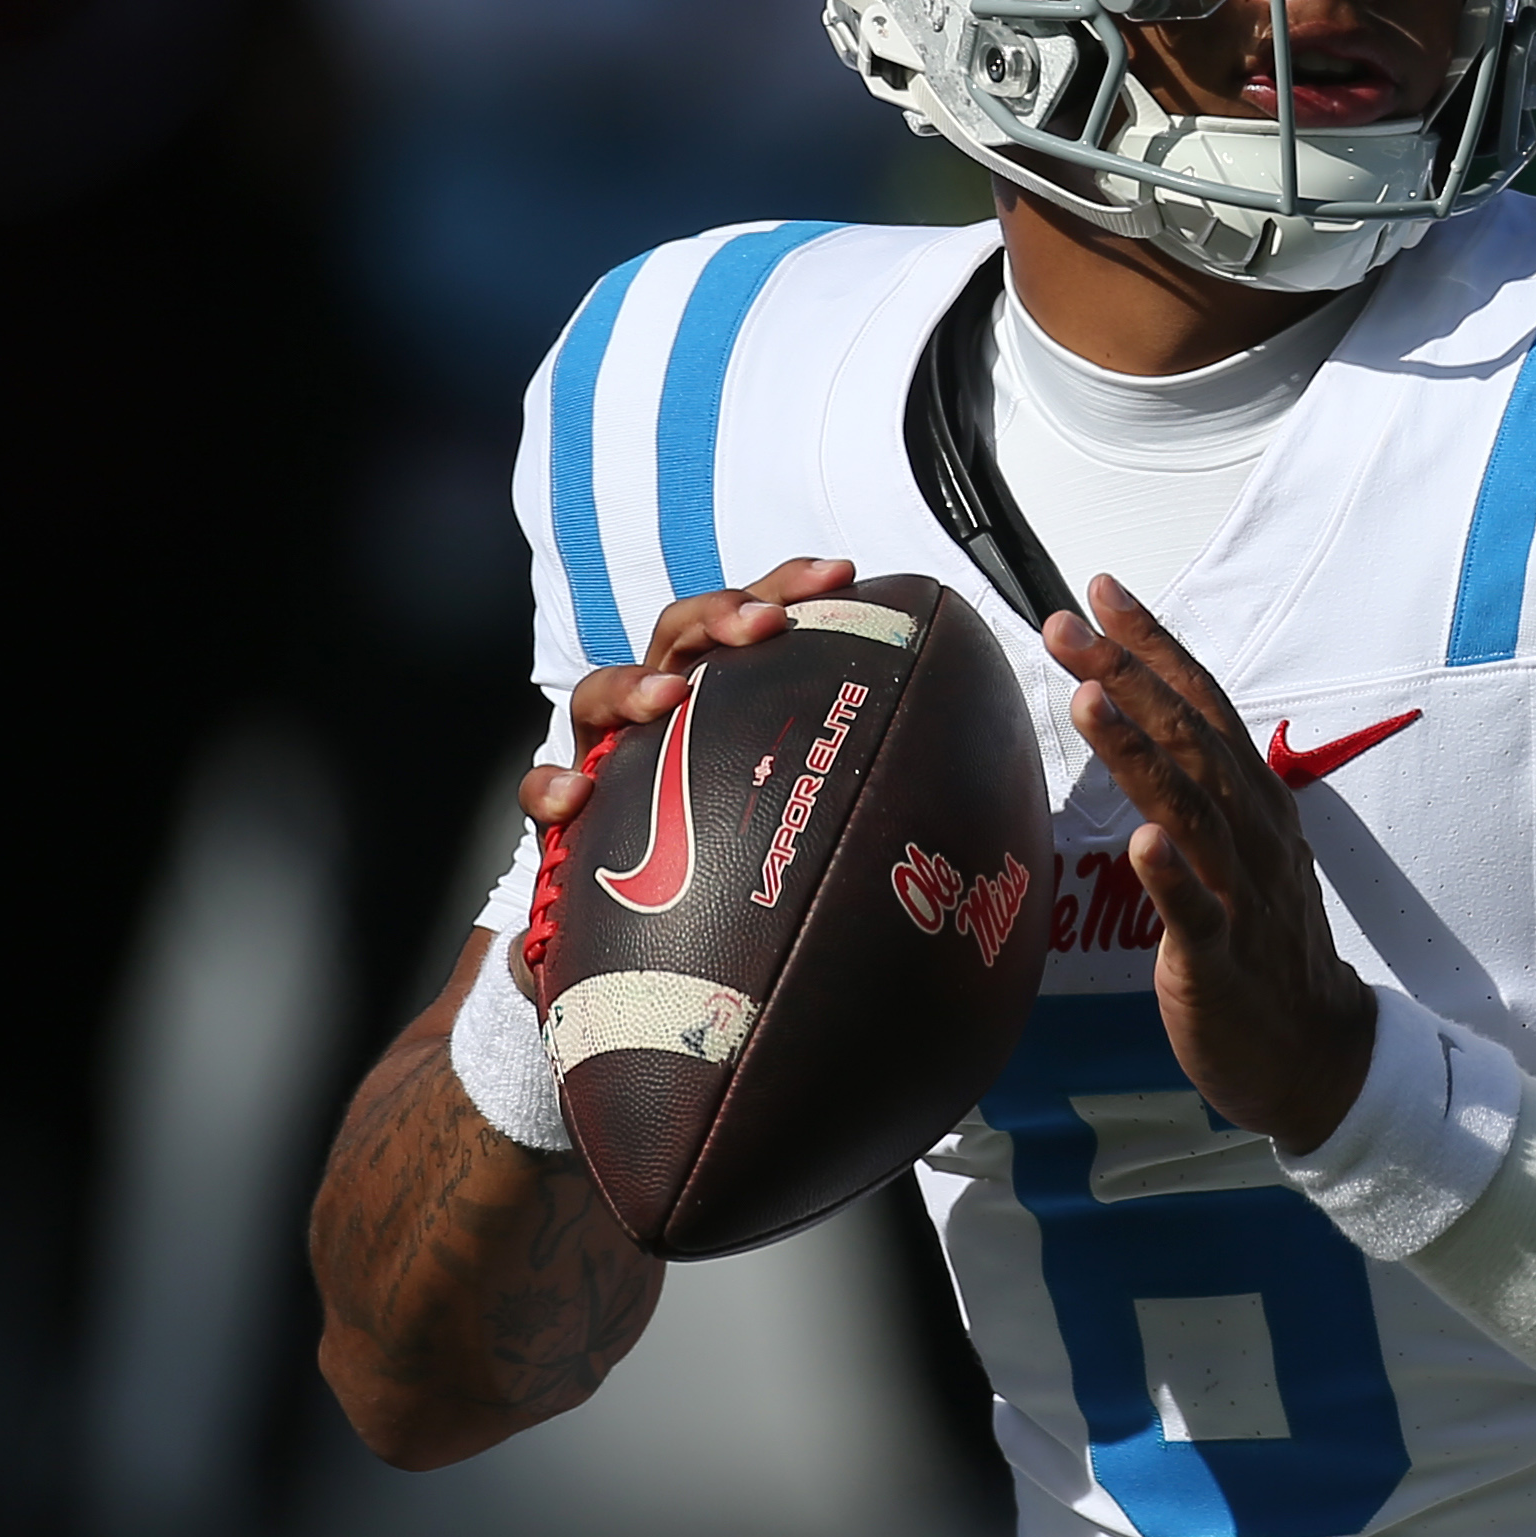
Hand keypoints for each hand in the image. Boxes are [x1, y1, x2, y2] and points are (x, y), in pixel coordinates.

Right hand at [511, 556, 860, 1002]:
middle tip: (767, 624)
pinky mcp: (566, 828)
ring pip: (596, 694)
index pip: (749, 620)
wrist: (665, 963)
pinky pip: (542, 794)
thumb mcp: (814, 826)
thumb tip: (992, 819)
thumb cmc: (751, 876)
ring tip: (670, 696)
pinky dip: (551, 787)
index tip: (843, 573)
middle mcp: (660, 719)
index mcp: (722, 700)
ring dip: (633, 684)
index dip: (788, 584)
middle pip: (675, 635)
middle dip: (719, 615)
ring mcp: (606, 765)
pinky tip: (578, 796)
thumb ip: (872, 804)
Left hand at [1045, 574, 1375, 1151]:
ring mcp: (1240, 894)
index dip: (1153, 644)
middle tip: (1064, 625)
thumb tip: (1143, 717)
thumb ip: (1197, 786)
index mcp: (1252, 800)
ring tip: (1090, 699)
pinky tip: (1143, 844)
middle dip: (1127, 676)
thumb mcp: (1238, 848)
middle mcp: (1251, 832)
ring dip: (1141, 753)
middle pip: (1189, 738)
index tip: (1100, 590)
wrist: (1316, 1050)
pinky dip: (1171, 877)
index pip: (1201, 702)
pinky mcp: (1222, 961)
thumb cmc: (1263, 945)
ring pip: (1190, 811)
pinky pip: (1198, 914)